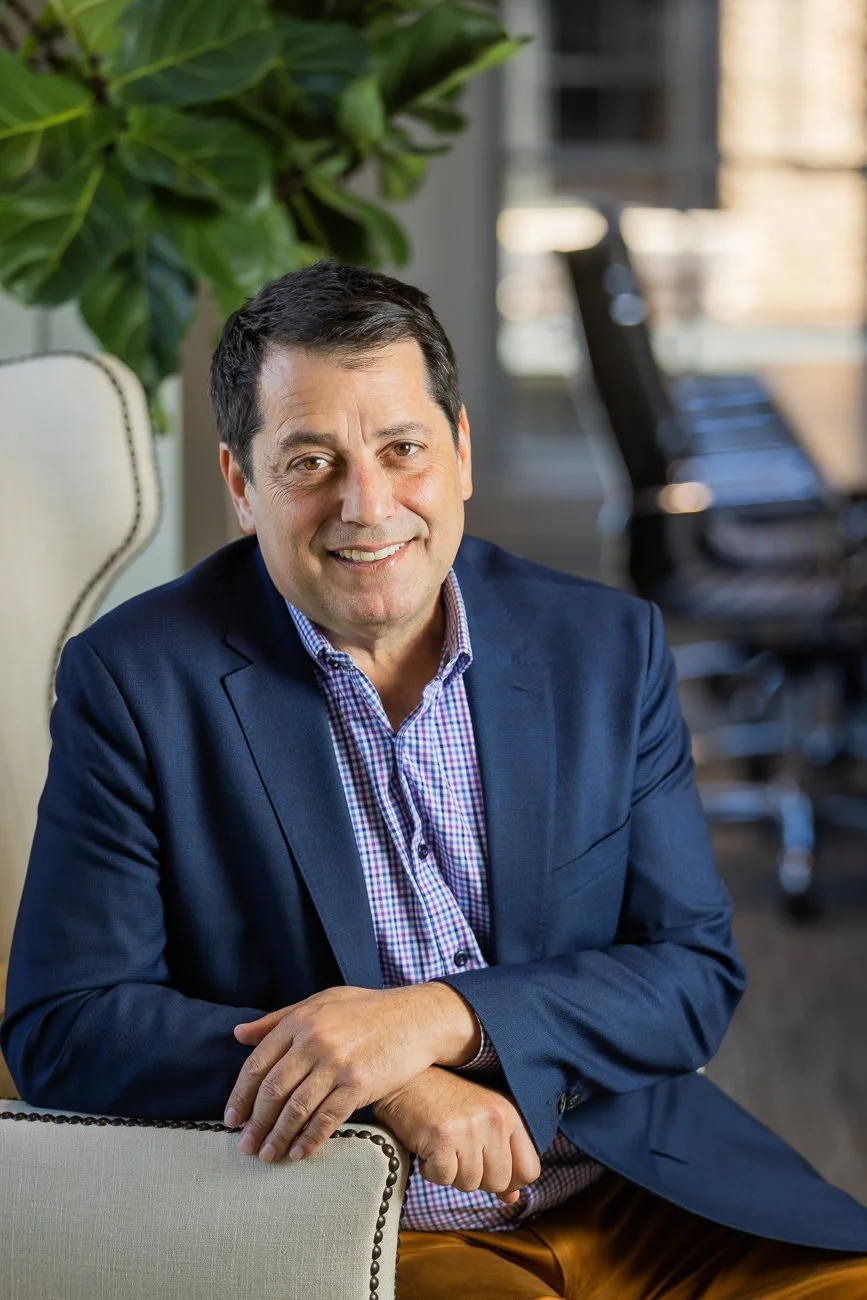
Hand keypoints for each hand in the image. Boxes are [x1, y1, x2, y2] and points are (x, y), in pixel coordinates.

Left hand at [225, 982, 480, 1162]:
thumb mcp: (321, 1002)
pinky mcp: (358, 1084)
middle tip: (245, 1147)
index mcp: (300, 1020)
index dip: (240, 1095)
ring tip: (267, 1156)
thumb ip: (279, 1018)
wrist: (417, 1018)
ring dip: (278, 1137)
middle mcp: (314, 1041)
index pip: (257, 1063)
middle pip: (272, 1090)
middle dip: (255, 1123)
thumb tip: (238, 1033)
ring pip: (296, 1109)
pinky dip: (309, 1140)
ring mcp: (336, 1063)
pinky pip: (326, 1119)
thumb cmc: (367, 1010)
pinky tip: (299, 1153)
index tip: (232, 1119)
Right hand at [375, 1067, 541, 1204]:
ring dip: (452, 1173)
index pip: (530, 1170)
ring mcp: (469, 1128)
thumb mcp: (481, 1121)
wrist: (406, 1080)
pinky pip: (444, 1179)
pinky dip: (431, 1170)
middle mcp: (494, 1119)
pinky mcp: (443, 1138)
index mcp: (509, 1114)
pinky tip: (428, 1146)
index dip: (510, 1181)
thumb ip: (502, 1157)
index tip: (489, 1170)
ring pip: (470, 1184)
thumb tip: (513, 1197)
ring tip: (443, 1145)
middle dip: (477, 1178)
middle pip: (499, 1182)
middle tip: (459, 1153)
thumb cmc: (444, 1101)